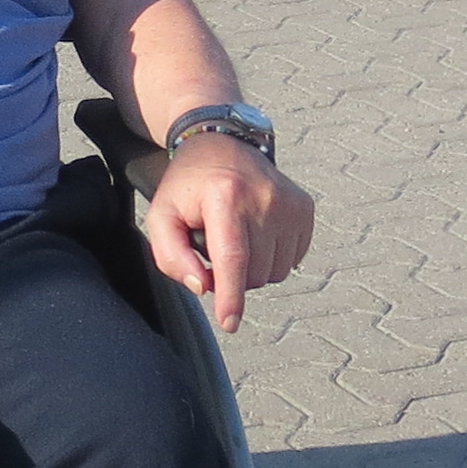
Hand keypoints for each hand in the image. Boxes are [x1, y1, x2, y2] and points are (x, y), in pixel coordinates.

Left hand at [143, 137, 313, 333]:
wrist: (222, 144)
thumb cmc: (188, 187)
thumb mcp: (162, 216)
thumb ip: (171, 256)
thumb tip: (203, 287)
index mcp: (225, 197)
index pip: (232, 257)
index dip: (230, 296)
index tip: (230, 323)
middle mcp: (264, 198)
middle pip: (253, 273)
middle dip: (232, 277)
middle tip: (214, 248)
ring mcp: (289, 202)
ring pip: (275, 272)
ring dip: (252, 268)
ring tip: (236, 237)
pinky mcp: (304, 207)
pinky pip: (292, 259)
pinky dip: (271, 257)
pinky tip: (256, 234)